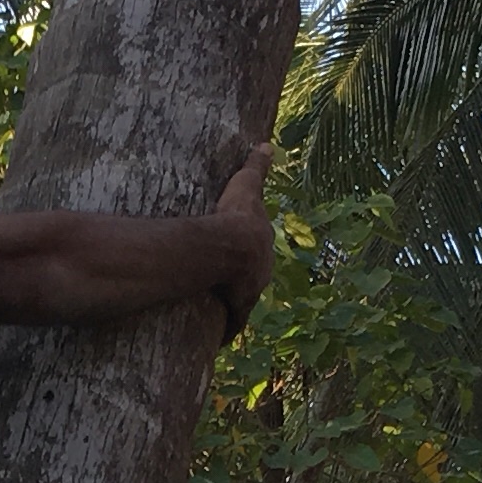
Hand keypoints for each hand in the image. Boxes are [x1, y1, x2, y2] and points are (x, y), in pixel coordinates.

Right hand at [206, 147, 273, 334]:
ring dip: (231, 310)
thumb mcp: (247, 186)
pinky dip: (225, 331)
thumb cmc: (237, 215)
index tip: (237, 261)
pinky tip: (216, 338)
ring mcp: (251, 293)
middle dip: (241, 286)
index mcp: (263, 248)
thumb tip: (266, 144)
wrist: (233, 246)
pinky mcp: (238, 310)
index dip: (246, 257)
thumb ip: (256, 166)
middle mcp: (262, 273)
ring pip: (241, 305)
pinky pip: (232, 324)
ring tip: (214, 314)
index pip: (257, 254)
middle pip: (252, 282)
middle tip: (225, 288)